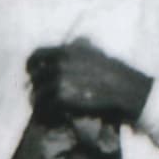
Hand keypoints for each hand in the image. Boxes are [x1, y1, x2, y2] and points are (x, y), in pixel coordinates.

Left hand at [28, 40, 150, 126]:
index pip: (36, 56)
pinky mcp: (63, 97)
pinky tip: (54, 117)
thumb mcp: (97, 52)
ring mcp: (60, 80)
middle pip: (35, 78)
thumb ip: (82, 47)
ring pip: (38, 94)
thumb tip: (75, 41)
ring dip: (40, 104)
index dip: (31, 67)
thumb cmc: (116, 73)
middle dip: (36, 88)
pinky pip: (46, 106)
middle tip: (38, 98)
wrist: (127, 90)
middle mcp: (60, 63)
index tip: (33, 76)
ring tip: (44, 111)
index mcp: (66, 51)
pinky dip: (48, 113)